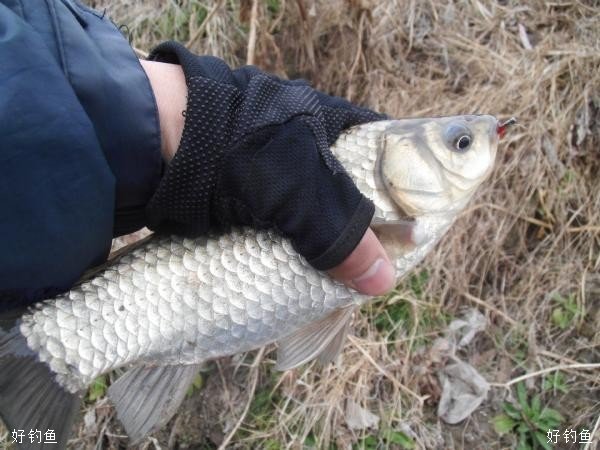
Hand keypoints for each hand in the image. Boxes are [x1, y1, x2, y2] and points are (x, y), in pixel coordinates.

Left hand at [140, 57, 394, 295]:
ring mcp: (271, 162)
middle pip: (346, 184)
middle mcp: (305, 137)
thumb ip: (343, 237)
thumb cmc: (244, 152)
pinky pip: (278, 219)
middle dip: (357, 222)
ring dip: (318, 237)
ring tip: (333, 272)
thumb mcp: (302, 194)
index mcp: (331, 121)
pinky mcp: (243, 186)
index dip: (400, 184)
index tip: (408, 223)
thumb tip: (383, 280)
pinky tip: (290, 264)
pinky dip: (286, 242)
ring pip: (310, 206)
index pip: (382, 149)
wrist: (159, 144)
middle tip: (369, 258)